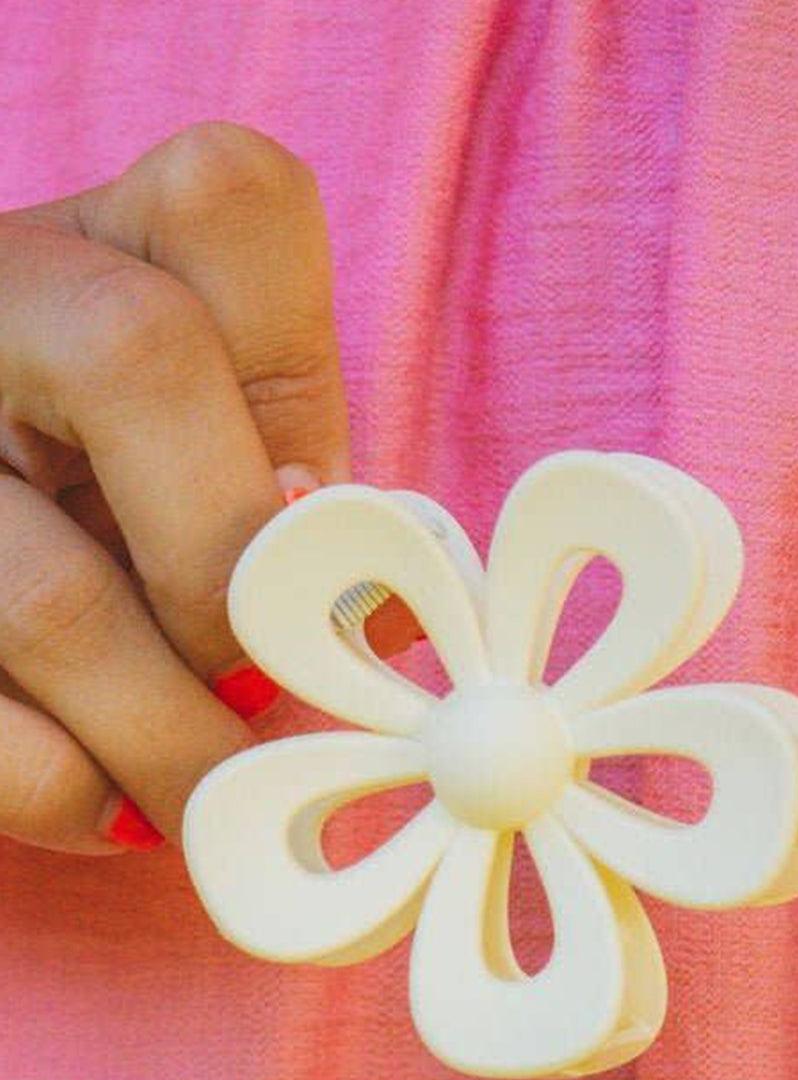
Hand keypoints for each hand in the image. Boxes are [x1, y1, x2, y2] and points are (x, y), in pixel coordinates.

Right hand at [0, 121, 359, 854]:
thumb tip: (376, 613)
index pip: (230, 198)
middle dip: (234, 582)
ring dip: (171, 738)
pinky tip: (105, 796)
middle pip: (139, 359)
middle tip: (261, 689)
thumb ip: (290, 489)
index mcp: (103, 245)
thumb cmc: (111, 496)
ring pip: (54, 597)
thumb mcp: (199, 445)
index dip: (300, 378)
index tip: (314, 525)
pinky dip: (68, 790)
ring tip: (211, 794)